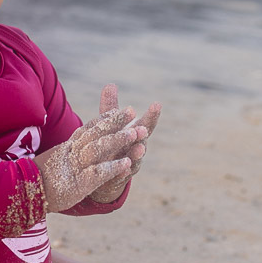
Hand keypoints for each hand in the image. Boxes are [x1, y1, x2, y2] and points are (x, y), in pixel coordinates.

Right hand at [36, 104, 147, 213]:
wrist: (22, 193)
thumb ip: (66, 152)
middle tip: (131, 111)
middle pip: (96, 132)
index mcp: (67, 147)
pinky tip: (127, 164)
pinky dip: (113, 167)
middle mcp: (72, 152)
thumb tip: (74, 146)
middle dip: (115, 122)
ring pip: (99, 148)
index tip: (120, 110)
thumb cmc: (36, 179)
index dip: (105, 118)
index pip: (88, 128)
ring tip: (136, 133)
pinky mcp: (78, 183)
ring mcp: (75, 166)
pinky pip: (98, 172)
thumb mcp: (54, 160)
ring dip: (118, 140)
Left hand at [88, 83, 160, 202]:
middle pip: (142, 141)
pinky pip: (122, 175)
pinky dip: (123, 172)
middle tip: (144, 128)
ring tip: (139, 148)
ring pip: (135, 159)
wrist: (104, 173)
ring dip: (137, 154)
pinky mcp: (119, 177)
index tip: (157, 104)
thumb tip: (110, 84)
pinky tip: (123, 169)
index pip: (145, 123)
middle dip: (144, 134)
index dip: (152, 114)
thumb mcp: (109, 125)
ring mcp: (129, 164)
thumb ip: (111, 107)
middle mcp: (135, 149)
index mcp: (134, 135)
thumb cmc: (110, 144)